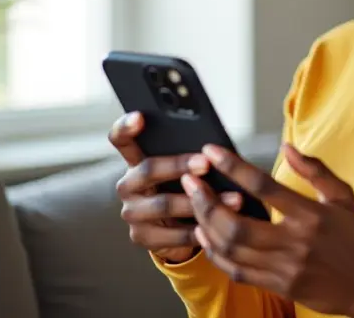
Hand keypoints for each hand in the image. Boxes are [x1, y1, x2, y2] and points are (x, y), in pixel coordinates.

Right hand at [108, 112, 241, 263]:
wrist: (177, 229)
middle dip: (179, 165)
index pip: (120, 139)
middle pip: (148, 170)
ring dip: (200, 202)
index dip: (126, 128)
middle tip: (205, 163)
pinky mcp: (141, 237)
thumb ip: (190, 155)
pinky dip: (198, 231)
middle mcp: (128, 185)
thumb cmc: (186, 187)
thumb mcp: (185, 169)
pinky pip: (172, 235)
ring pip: (163, 204)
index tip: (140, 117)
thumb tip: (216, 146)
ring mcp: (131, 212)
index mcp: (135, 161)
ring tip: (233, 198)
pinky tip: (219, 227)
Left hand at [182, 143, 353, 317]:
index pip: (263, 186)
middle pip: (236, 224)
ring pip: (231, 249)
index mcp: (310, 215)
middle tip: (190, 182)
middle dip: (206, 202)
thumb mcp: (342, 196)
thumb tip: (287, 146)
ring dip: (206, 226)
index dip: (233, 167)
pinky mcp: (278, 285)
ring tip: (195, 206)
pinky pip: (236, 271)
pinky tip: (206, 237)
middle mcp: (294, 242)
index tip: (212, 151)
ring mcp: (284, 267)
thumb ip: (314, 170)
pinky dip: (216, 254)